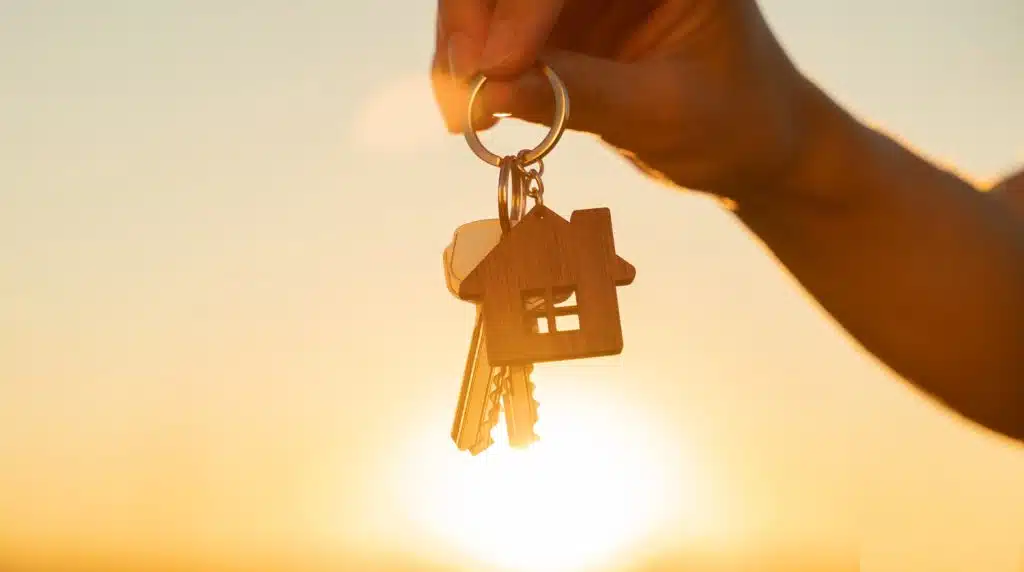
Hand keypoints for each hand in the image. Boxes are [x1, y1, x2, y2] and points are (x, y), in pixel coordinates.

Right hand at [431, 0, 815, 198]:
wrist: (753, 144)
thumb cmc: (734, 122)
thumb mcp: (664, 114)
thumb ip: (581, 97)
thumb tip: (488, 93)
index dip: (521, 7)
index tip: (493, 69)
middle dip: (475, 19)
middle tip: (460, 88)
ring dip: (463, 46)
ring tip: (461, 112)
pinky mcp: (557, 20)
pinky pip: (493, 30)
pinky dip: (471, 66)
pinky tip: (469, 108)